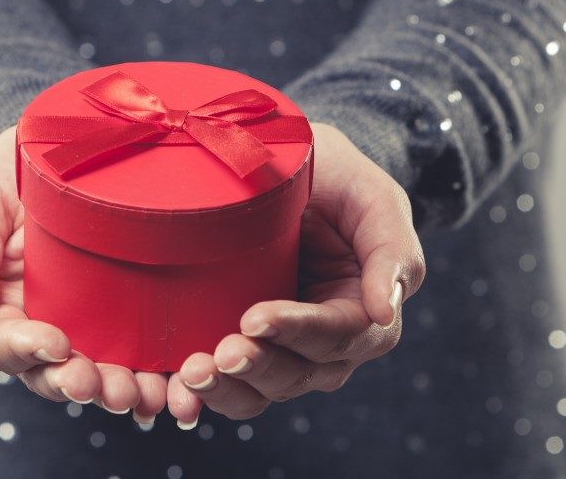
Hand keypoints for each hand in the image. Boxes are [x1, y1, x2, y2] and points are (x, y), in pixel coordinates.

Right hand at [0, 124, 167, 420]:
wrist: (68, 143)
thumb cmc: (10, 174)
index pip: (3, 345)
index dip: (27, 352)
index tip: (56, 344)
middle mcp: (42, 326)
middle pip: (53, 372)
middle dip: (79, 384)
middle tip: (106, 388)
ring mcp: (89, 324)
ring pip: (99, 374)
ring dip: (120, 391)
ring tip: (144, 394)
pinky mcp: (131, 315)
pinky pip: (142, 356)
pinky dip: (158, 378)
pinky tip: (176, 388)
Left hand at [168, 122, 425, 425]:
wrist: (289, 170)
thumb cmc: (337, 178)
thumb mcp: (373, 196)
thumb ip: (392, 247)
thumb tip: (385, 310)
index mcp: (365, 314)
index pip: (337, 334)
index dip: (297, 331)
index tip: (253, 318)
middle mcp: (326, 346)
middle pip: (297, 373)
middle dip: (257, 366)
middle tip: (218, 355)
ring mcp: (281, 352)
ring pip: (260, 391)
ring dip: (225, 390)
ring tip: (190, 374)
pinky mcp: (242, 349)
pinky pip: (226, 386)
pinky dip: (201, 394)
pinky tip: (173, 390)